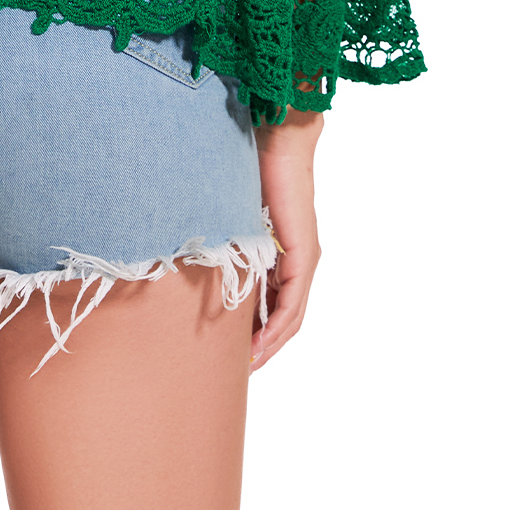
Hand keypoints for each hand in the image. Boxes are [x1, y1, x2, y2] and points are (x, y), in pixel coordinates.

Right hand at [250, 106, 322, 369]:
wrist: (278, 140)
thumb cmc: (252, 169)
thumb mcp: (236, 215)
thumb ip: (230, 239)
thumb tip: (202, 255)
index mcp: (286, 251)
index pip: (278, 302)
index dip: (261, 331)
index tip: (239, 351)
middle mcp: (302, 259)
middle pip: (289, 317)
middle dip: (266, 346)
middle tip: (242, 369)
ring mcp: (306, 258)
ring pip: (293, 315)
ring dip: (272, 343)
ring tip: (251, 364)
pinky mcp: (304, 253)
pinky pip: (293, 301)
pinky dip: (279, 325)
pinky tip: (263, 342)